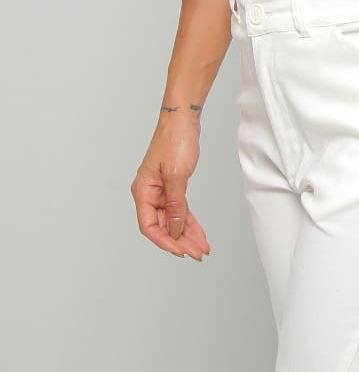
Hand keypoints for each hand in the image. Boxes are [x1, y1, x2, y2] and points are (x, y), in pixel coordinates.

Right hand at [130, 113, 210, 260]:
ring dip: (187, 234)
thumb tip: (175, 230)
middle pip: (163, 226)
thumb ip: (176, 205)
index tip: (181, 251)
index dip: (165, 241)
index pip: (149, 226)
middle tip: (198, 253)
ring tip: (202, 248)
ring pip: (173, 220)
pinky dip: (190, 222)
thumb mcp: (176, 175)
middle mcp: (149, 193)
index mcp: (143, 191)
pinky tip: (199, 233)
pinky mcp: (173, 186)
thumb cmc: (175, 140)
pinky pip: (180, 210)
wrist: (182, 118)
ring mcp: (161, 190)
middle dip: (181, 241)